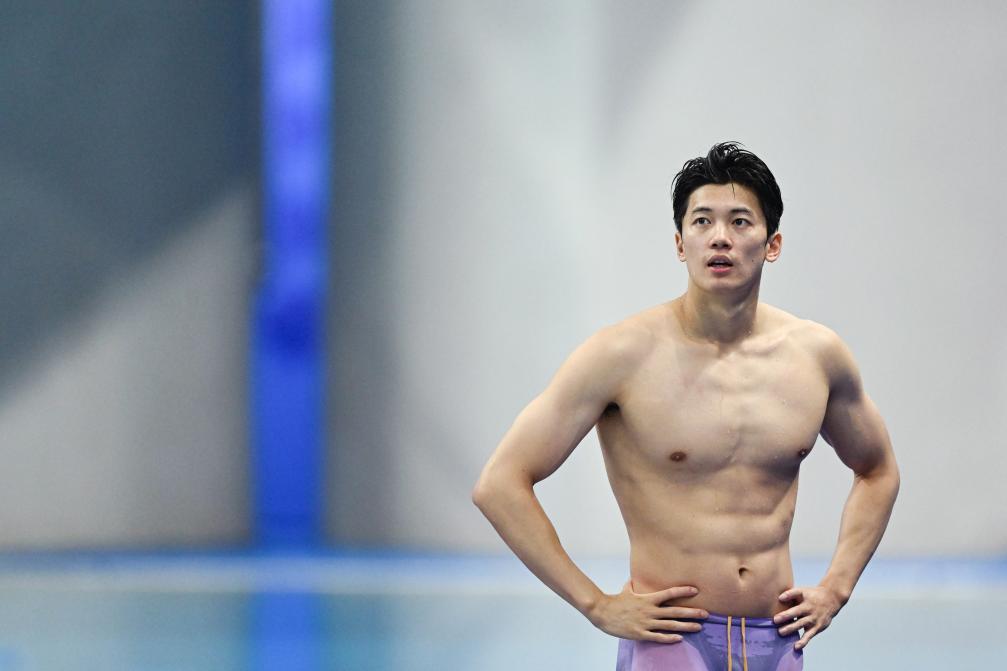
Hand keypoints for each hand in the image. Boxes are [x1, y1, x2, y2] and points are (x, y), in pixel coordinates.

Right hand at [587, 581, 707, 642]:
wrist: (602, 612)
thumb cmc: (615, 601)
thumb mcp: (626, 590)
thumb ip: (633, 585)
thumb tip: (634, 579)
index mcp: (647, 598)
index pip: (669, 593)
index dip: (683, 591)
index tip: (695, 590)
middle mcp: (650, 610)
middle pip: (675, 611)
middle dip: (692, 612)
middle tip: (706, 614)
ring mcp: (646, 622)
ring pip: (670, 625)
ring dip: (686, 626)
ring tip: (699, 627)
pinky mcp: (640, 633)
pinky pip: (658, 636)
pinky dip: (669, 638)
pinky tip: (680, 639)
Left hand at [773, 585, 844, 650]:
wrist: (831, 600)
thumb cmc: (812, 595)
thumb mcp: (803, 591)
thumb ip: (791, 594)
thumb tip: (778, 598)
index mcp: (804, 597)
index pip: (796, 594)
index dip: (788, 595)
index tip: (780, 598)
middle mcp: (809, 608)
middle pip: (796, 611)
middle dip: (785, 616)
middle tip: (775, 620)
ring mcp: (813, 618)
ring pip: (801, 624)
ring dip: (791, 628)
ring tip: (780, 632)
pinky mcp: (817, 627)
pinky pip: (809, 635)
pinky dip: (803, 642)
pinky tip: (796, 647)